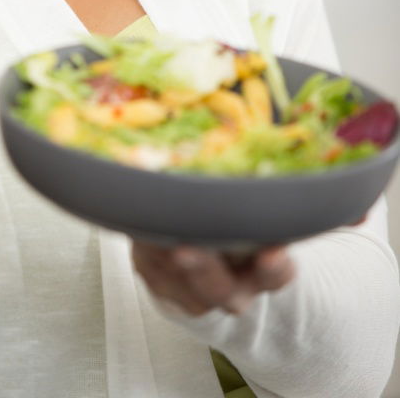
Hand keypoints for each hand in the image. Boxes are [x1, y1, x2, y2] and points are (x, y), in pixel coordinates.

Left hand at [132, 209, 369, 316]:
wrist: (214, 264)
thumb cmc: (251, 236)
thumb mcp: (282, 221)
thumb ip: (317, 211)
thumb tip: (357, 206)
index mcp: (264, 273)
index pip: (274, 276)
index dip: (273, 266)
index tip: (274, 252)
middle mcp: (228, 288)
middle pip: (218, 290)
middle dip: (204, 270)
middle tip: (189, 249)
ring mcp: (189, 285)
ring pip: (176, 279)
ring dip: (162, 257)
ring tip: (153, 231)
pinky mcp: (155, 274)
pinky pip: (146, 264)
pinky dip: (142, 243)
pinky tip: (139, 221)